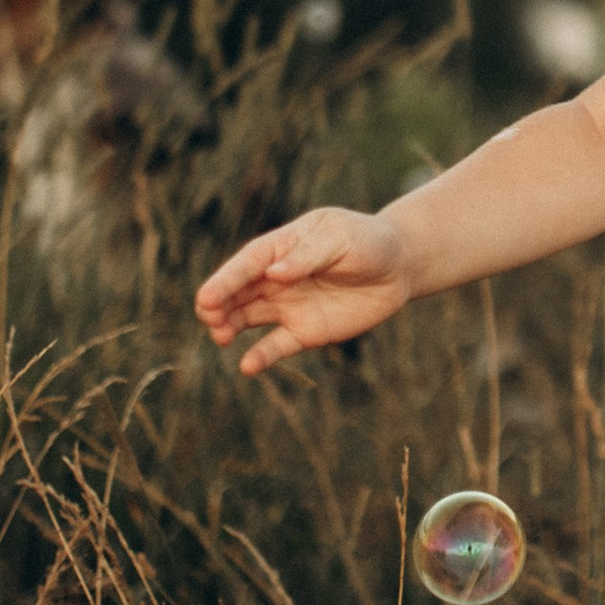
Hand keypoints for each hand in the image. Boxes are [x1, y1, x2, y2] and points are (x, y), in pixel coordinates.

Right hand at [195, 207, 415, 374]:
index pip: (248, 264)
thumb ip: (310, 255)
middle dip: (218, 304)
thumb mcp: (341, 238)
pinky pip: (277, 346)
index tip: (206, 296)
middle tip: (208, 316)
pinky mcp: (304, 332)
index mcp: (281, 247)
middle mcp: (276, 278)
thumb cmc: (366, 242)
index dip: (225, 280)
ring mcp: (288, 306)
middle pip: (238, 292)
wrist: (397, 267)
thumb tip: (276, 272)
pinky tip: (248, 365)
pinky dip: (261, 356)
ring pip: (248, 318)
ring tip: (220, 337)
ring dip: (230, 327)